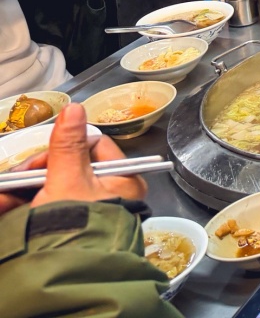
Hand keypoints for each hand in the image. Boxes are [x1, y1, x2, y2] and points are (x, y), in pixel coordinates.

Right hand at [0, 103, 145, 214]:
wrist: (63, 276)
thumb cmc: (74, 225)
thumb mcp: (69, 180)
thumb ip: (67, 146)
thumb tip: (75, 108)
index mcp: (123, 179)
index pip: (95, 146)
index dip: (64, 147)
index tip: (40, 159)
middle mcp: (110, 194)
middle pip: (70, 166)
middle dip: (37, 171)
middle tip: (16, 178)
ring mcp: (88, 211)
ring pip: (53, 187)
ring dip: (25, 188)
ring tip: (5, 195)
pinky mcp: (69, 227)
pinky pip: (45, 206)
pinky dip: (24, 204)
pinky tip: (5, 203)